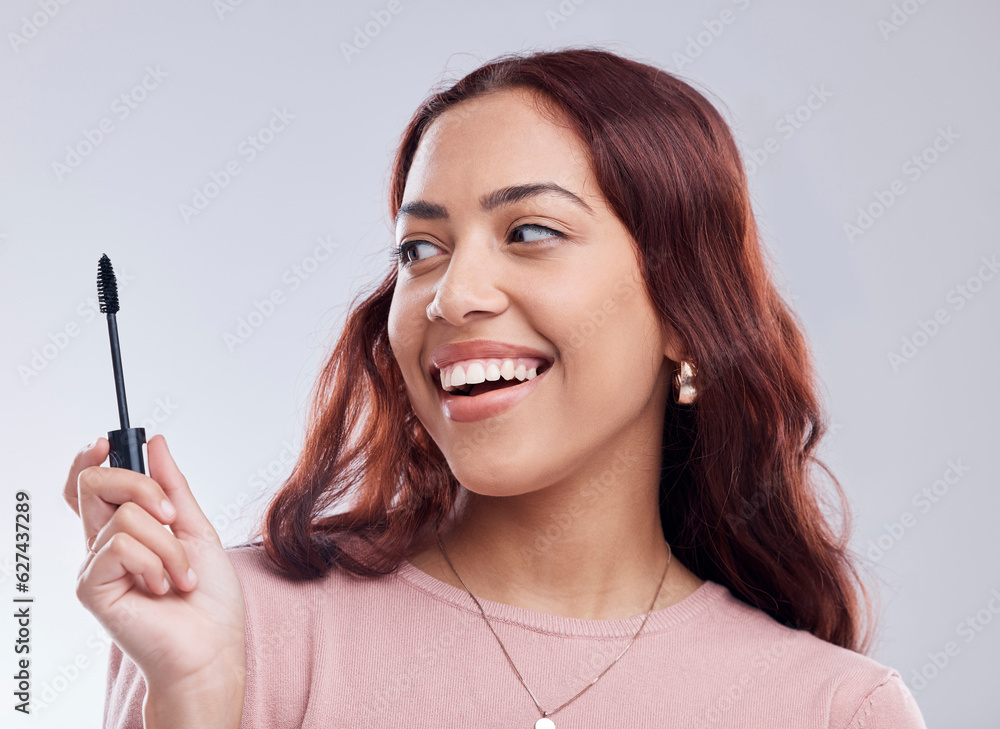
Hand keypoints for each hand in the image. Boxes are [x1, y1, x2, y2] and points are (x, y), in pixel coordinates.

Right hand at [66, 435, 246, 699]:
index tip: (109, 440)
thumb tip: (156, 442)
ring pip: (126, 516)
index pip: (90, 485)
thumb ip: (173, 487)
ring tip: (181, 576)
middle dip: (142, 486)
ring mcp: (95, 566)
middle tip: (171, 517)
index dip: (92, 458)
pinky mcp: (92, 587)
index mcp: (125, 530)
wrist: (213, 646)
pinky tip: (163, 588)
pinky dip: (157, 562)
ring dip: (170, 546)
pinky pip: (121, 544)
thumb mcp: (197, 529)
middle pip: (93, 483)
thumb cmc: (209, 599)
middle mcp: (103, 544)